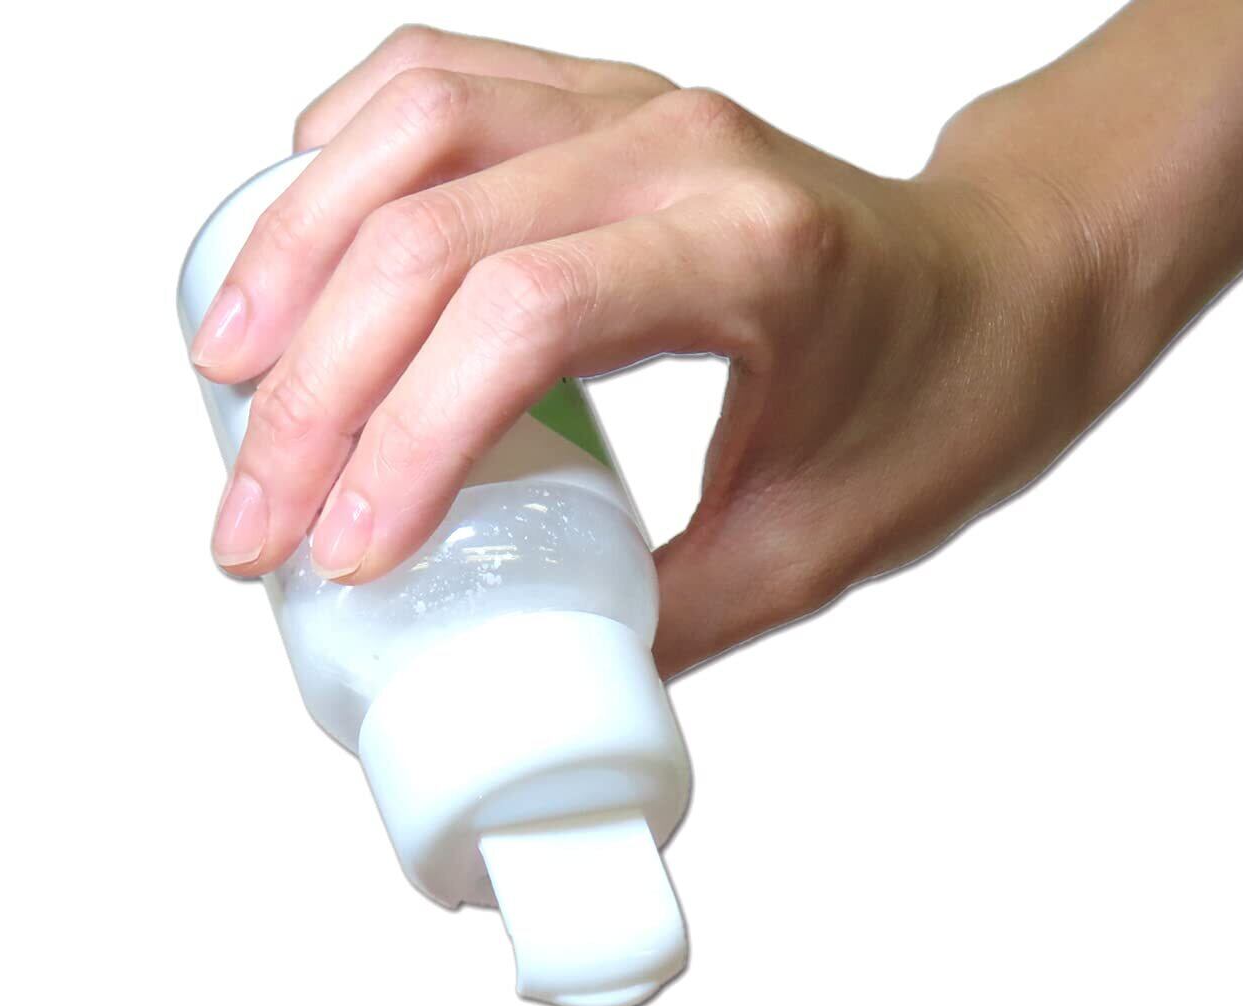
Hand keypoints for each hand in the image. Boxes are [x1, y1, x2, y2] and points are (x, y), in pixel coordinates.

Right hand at [190, 25, 1117, 674]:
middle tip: (250, 522)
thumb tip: (528, 683)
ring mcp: (636, 103)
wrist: (1018, 281)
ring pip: (412, 127)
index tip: (345, 559)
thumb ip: (671, 622)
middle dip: (311, 391)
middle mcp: (681, 147)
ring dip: (294, 253)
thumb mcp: (820, 549)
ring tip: (225, 376)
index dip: (408, 438)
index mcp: (753, 257)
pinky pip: (439, 84)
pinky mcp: (607, 101)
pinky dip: (343, 159)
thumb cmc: (949, 401)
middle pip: (432, 231)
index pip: (525, 316)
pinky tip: (299, 246)